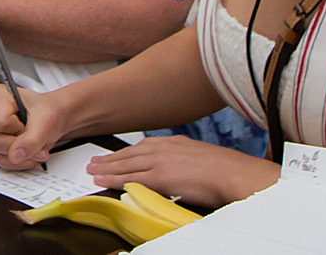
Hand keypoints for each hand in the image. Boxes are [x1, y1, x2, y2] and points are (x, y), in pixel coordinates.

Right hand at [0, 79, 73, 170]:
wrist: (51, 118)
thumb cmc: (46, 111)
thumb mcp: (46, 122)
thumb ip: (32, 139)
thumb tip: (15, 156)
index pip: (0, 122)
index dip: (18, 128)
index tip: (27, 123)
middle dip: (20, 146)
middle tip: (34, 138)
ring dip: (22, 157)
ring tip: (35, 147)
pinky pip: (0, 161)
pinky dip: (18, 162)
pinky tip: (27, 152)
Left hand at [88, 135, 277, 209]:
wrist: (233, 173)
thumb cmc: (224, 170)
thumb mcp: (200, 158)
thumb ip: (184, 163)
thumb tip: (179, 172)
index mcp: (174, 143)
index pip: (142, 147)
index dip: (125, 153)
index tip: (113, 156)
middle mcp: (164, 148)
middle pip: (129, 154)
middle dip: (109, 159)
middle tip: (93, 163)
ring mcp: (160, 162)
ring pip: (125, 165)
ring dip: (106, 168)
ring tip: (92, 172)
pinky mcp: (160, 177)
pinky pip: (130, 179)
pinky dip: (113, 180)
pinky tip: (102, 182)